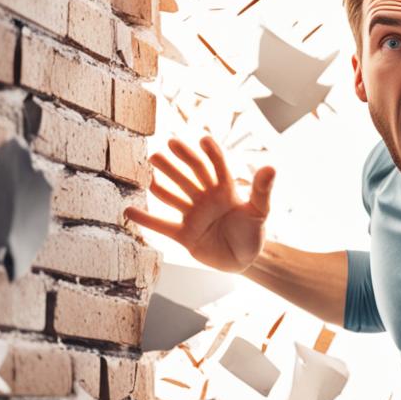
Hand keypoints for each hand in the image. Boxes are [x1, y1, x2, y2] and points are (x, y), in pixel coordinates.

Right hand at [124, 136, 275, 272]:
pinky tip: (129, 210)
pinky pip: (163, 225)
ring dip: (161, 184)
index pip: (217, 166)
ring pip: (174, 195)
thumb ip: (262, 190)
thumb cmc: (252, 233)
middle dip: (176, 163)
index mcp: (225, 190)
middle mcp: (206, 198)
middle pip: (189, 176)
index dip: (212, 153)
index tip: (203, 139)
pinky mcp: (184, 235)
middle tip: (161, 149)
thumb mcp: (260, 211)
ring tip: (147, 169)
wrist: (244, 260)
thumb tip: (271, 167)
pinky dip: (146, 219)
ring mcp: (193, 215)